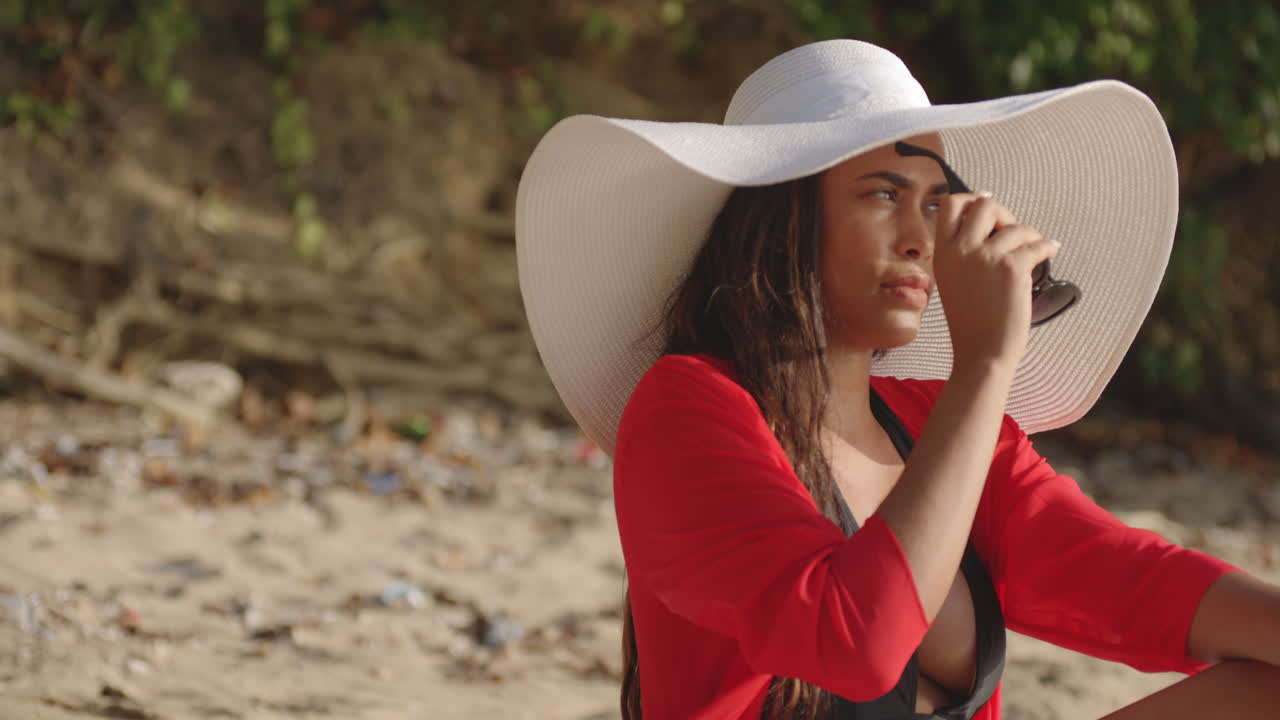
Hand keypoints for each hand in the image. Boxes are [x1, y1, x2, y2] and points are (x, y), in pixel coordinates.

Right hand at [932, 193, 1059, 373]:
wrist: (982, 353)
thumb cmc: (971, 324)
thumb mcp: (953, 282)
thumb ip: (963, 253)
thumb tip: (989, 224)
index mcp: (942, 254)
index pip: (949, 205)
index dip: (971, 199)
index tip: (986, 205)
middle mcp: (960, 251)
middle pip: (983, 204)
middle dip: (1003, 213)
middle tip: (1011, 230)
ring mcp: (984, 257)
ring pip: (1015, 226)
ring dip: (1030, 235)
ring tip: (1034, 248)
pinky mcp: (1010, 268)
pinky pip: (1036, 244)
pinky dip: (1047, 247)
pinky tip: (1050, 251)